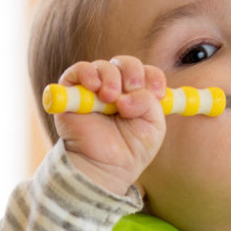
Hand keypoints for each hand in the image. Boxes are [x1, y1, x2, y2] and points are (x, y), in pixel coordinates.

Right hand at [55, 57, 166, 194]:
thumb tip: (128, 94)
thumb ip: (150, 103)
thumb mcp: (153, 126)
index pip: (147, 72)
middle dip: (132, 72)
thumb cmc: (130, 149)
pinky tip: (94, 86)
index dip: (153, 77)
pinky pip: (77, 70)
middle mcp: (116, 88)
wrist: (105, 168)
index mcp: (137, 94)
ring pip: (103, 66)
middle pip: (125, 63)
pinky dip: (87, 73)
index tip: (157, 92)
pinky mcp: (72, 93)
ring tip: (110, 98)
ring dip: (111, 77)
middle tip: (132, 88)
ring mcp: (94, 89)